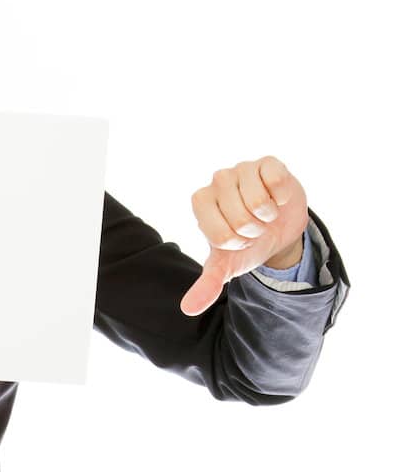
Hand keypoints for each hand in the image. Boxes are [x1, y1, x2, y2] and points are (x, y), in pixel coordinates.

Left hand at [179, 156, 308, 316]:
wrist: (277, 230)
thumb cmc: (246, 244)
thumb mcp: (227, 266)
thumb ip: (208, 284)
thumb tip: (188, 309)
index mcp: (201, 203)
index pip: (220, 234)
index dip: (237, 243)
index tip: (238, 239)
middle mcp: (218, 181)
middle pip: (240, 219)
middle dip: (253, 231)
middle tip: (254, 227)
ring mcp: (242, 168)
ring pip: (258, 202)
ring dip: (268, 217)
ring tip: (264, 214)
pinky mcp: (268, 162)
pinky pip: (276, 182)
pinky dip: (281, 198)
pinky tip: (277, 198)